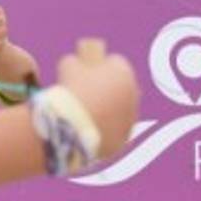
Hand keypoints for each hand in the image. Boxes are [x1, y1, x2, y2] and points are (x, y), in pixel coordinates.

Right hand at [55, 39, 139, 159]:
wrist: (72, 128)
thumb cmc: (71, 92)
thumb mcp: (67, 67)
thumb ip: (73, 61)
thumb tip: (74, 63)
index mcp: (123, 71)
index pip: (115, 62)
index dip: (100, 65)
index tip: (88, 71)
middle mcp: (133, 94)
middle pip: (121, 88)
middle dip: (107, 89)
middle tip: (87, 94)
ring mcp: (131, 118)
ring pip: (120, 111)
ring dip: (108, 110)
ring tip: (85, 115)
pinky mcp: (124, 139)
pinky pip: (115, 132)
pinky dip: (104, 131)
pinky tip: (88, 132)